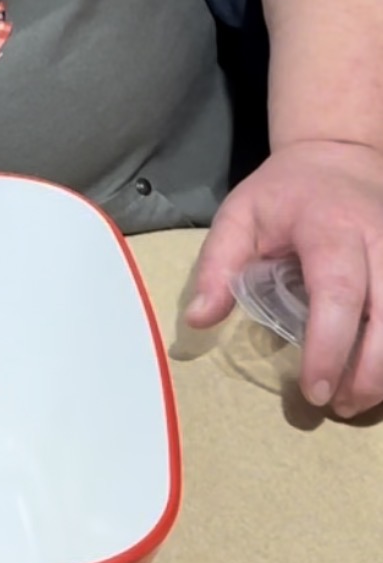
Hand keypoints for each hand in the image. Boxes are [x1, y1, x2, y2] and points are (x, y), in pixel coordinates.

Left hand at [187, 140, 382, 418]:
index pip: (339, 292)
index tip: (313, 389)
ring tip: (355, 401)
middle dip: (370, 370)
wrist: (338, 156)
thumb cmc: (281, 194)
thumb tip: (198, 320)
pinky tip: (378, 376)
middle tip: (337, 406)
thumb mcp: (237, 217)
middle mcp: (381, 238)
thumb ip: (216, 267)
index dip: (330, 345)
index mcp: (331, 228)